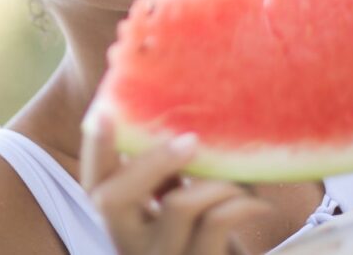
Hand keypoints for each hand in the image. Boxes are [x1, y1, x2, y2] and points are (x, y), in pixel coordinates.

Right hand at [81, 115, 270, 254]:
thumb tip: (172, 118)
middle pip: (112, 199)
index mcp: (120, 222)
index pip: (92, 186)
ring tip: (242, 180)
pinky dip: (242, 202)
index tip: (105, 111)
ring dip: (217, 180)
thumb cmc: (206, 234)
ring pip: (178, 204)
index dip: (94, 150)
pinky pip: (216, 221)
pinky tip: (260, 204)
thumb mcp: (177, 204)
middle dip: (152, 160)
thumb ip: (162, 175)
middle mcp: (129, 246)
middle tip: (192, 139)